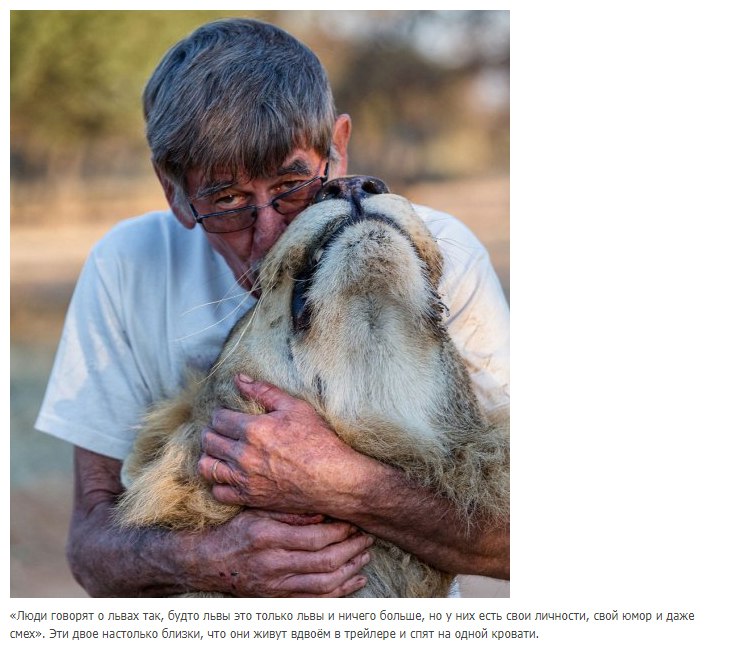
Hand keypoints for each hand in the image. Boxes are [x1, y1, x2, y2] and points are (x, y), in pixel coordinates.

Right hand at [188, 508, 372, 596]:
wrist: (207, 562)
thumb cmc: (235, 530)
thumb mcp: (257, 511)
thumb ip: (289, 511)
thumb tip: (323, 510)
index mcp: (268, 537)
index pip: (316, 537)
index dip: (341, 530)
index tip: (355, 521)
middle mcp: (272, 564)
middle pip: (325, 562)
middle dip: (352, 549)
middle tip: (367, 537)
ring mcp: (275, 586)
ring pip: (325, 584)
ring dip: (351, 570)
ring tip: (365, 556)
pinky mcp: (277, 599)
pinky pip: (316, 600)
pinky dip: (341, 592)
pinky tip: (355, 580)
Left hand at [199, 374, 364, 514]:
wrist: (333, 480)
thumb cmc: (318, 441)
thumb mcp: (296, 407)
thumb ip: (264, 391)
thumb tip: (239, 378)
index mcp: (253, 429)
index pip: (218, 418)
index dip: (221, 414)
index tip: (229, 416)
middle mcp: (243, 455)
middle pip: (208, 441)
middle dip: (213, 433)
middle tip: (223, 432)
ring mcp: (244, 479)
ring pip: (206, 467)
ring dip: (210, 457)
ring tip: (222, 452)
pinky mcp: (249, 498)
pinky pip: (218, 491)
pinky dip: (219, 482)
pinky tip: (230, 474)